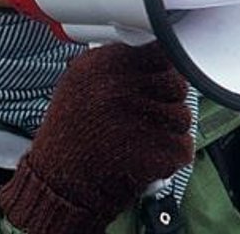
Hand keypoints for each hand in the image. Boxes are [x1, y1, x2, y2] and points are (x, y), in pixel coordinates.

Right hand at [0, 43, 192, 233]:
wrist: (57, 188)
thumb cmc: (68, 139)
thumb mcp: (77, 86)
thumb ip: (114, 65)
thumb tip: (153, 51)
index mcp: (101, 66)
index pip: (159, 52)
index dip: (162, 69)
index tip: (156, 80)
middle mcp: (119, 88)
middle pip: (176, 83)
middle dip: (167, 101)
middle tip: (147, 117)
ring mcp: (138, 119)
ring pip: (183, 116)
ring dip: (170, 131)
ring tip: (143, 141)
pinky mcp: (154, 151)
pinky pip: (183, 147)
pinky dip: (171, 157)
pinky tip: (148, 159)